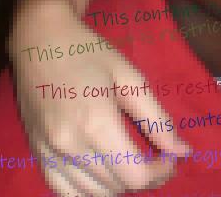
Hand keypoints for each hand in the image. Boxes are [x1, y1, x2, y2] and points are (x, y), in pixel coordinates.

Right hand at [11, 4, 189, 195]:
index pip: (134, 176)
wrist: (39, 40)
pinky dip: (89, 192)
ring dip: (119, 186)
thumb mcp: (130, 78)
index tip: (172, 158)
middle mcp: (69, 146)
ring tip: (133, 164)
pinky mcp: (37, 154)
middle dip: (145, 179)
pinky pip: (65, 193)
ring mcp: (49, 153)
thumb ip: (157, 119)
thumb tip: (183, 151)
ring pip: (93, 195)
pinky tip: (103, 174)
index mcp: (96, 124)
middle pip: (117, 187)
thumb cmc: (89, 53)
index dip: (160, 173)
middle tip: (158, 158)